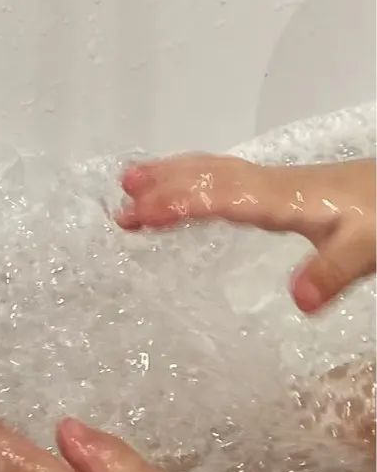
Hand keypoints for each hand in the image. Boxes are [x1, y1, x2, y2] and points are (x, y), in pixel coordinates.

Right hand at [117, 155, 376, 312]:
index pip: (219, 198)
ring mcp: (273, 182)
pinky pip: (223, 172)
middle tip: (119, 206)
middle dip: (161, 189)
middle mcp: (270, 185)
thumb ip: (331, 273)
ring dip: (170, 174)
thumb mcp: (364, 251)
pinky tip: (185, 183)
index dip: (178, 203)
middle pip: (206, 179)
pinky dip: (193, 173)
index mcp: (282, 200)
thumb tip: (298, 302)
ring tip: (131, 181)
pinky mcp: (279, 185)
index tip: (140, 214)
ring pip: (212, 170)